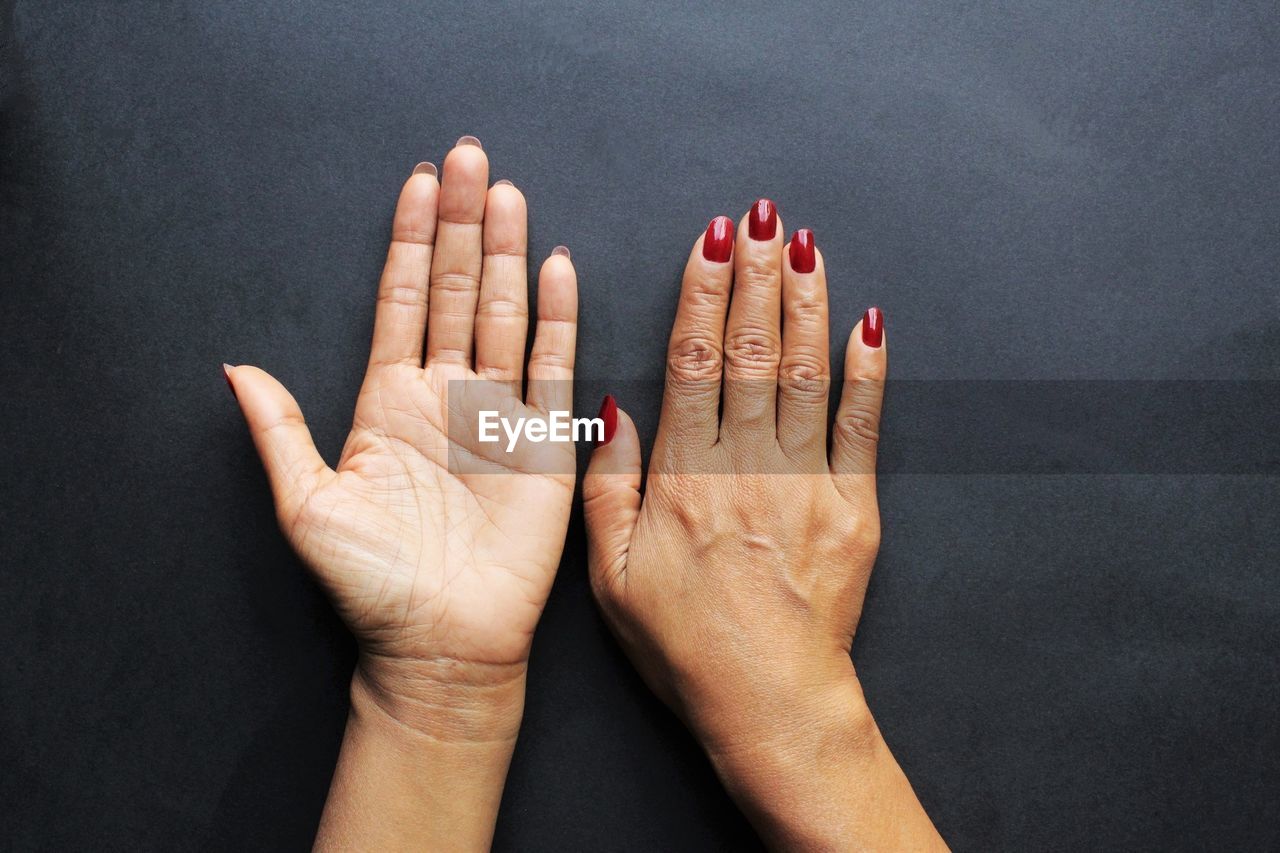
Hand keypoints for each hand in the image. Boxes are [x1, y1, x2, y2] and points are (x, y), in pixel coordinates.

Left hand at [226, 139, 576, 848]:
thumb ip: (279, 431)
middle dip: (461, 223)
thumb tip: (235, 368)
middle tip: (469, 158)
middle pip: (456, 290)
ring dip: (505, 252)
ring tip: (506, 192)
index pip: (402, 301)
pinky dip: (557, 316)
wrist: (439, 645)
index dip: (409, 241)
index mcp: (388, 402)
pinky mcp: (543, 445)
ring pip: (504, 314)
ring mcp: (497, 415)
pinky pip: (554, 368)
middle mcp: (446, 396)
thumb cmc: (372, 585)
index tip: (417, 182)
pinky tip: (554, 266)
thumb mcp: (307, 505)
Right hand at [584, 202, 943, 849]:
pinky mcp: (853, 507)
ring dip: (806, 300)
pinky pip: (862, 426)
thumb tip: (612, 407)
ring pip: (806, 372)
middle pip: (751, 349)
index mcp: (682, 475)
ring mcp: (805, 482)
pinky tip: (869, 321)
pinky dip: (868, 371)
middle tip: (761, 215)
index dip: (703, 292)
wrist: (770, 703)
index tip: (711, 240)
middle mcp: (744, 465)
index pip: (692, 360)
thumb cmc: (684, 645)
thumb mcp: (609, 575)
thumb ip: (607, 485)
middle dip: (756, 274)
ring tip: (804, 243)